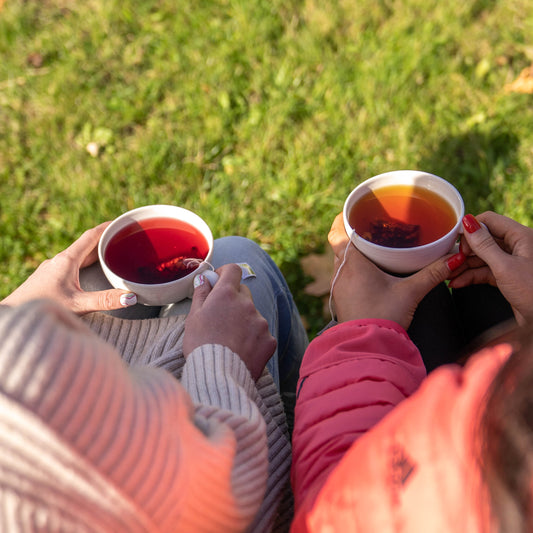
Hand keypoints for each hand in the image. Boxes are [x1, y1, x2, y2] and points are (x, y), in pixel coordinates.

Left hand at [1, 223, 137, 314]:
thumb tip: (131, 297)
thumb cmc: (43, 309)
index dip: (107, 227)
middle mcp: (58, 261)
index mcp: (67, 260)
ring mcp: (52, 270)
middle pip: (86, 245)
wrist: (14, 317)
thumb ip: (105, 300)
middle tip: (123, 239)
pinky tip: (89, 276)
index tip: (122, 222)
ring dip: (94, 253)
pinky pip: (71, 266)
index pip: (90, 236)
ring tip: (111, 256)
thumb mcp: (78, 305)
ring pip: (78, 256)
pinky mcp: (48, 280)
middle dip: (105, 241)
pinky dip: (85, 264)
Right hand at [183, 264, 276, 379]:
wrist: (218, 376)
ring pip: (253, 314)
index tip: (219, 282)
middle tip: (221, 317)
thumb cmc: (200, 345)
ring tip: (229, 340)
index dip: (225, 274)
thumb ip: (201, 294)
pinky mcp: (269, 339)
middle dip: (233, 299)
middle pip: (243, 293)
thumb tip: (205, 278)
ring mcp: (261, 322)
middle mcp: (247, 304)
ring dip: (244, 320)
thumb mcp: (193, 317)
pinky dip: (253, 338)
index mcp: (226, 294)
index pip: (233, 270)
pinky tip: (241, 350)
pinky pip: (262, 333)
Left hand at [328, 213, 465, 329]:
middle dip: (350, 233)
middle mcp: (340, 272)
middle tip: (368, 225)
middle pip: (338, 244)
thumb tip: (454, 257)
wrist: (369, 346)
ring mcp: (338, 287)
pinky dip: (351, 267)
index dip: (342, 219)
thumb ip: (433, 273)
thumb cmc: (384, 317)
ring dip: (350, 251)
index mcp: (352, 262)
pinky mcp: (341, 299)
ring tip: (369, 245)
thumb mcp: (411, 292)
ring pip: (339, 260)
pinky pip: (342, 275)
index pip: (337, 232)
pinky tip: (367, 271)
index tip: (352, 210)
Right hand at [448, 212, 532, 324]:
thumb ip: (484, 245)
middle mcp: (517, 246)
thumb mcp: (505, 267)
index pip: (489, 221)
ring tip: (447, 274)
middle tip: (449, 261)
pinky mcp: (508, 278)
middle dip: (464, 250)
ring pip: (482, 257)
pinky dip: (471, 276)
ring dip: (464, 265)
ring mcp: (512, 263)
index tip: (455, 242)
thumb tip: (468, 223)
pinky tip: (457, 282)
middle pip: (484, 240)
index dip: (471, 229)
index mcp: (521, 236)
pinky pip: (485, 272)